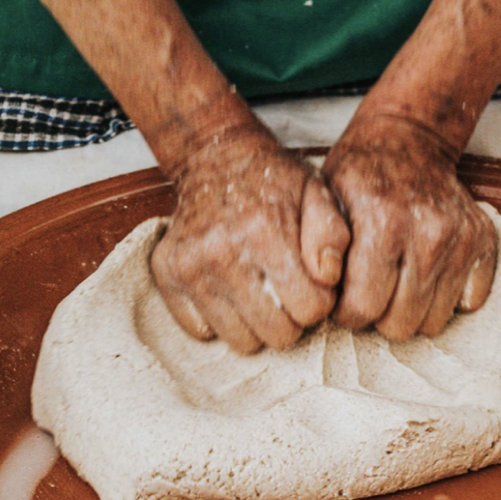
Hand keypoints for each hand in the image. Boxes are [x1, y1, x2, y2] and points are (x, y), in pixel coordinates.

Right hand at [153, 118, 349, 352]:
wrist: (213, 158)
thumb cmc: (273, 181)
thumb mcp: (317, 194)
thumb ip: (333, 236)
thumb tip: (327, 280)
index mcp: (265, 233)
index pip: (310, 310)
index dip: (319, 301)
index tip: (312, 284)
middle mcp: (222, 253)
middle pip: (276, 334)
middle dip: (290, 319)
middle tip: (286, 293)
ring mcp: (190, 268)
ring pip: (240, 341)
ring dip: (256, 323)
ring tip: (259, 293)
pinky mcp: (167, 276)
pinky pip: (201, 331)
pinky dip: (219, 319)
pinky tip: (228, 291)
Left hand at [320, 114, 497, 339]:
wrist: (408, 142)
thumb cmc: (358, 178)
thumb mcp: (321, 201)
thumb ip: (316, 246)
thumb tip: (325, 285)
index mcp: (382, 225)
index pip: (363, 308)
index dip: (346, 314)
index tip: (342, 301)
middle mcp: (428, 235)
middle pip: (401, 324)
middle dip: (378, 316)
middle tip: (369, 291)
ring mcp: (462, 240)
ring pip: (434, 321)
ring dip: (411, 311)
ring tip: (395, 282)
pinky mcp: (485, 243)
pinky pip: (468, 302)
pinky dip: (446, 296)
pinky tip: (425, 273)